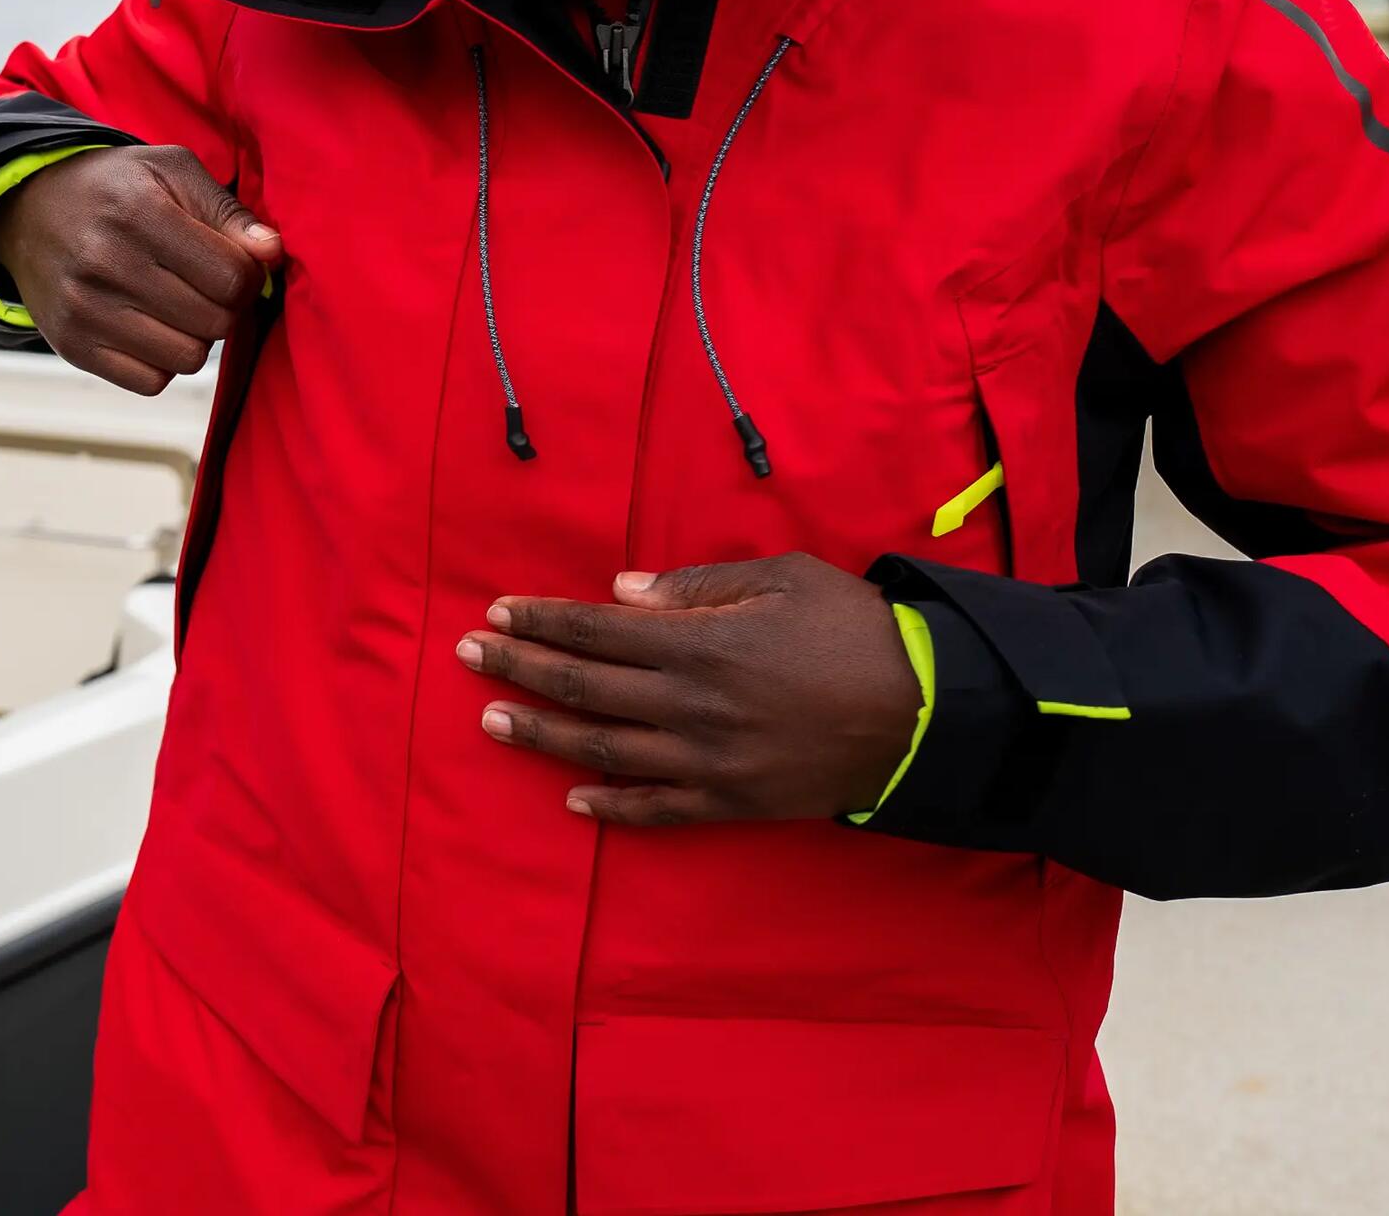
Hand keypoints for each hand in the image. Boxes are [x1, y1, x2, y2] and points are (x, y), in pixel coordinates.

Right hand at [0, 145, 283, 395]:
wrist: (28, 208)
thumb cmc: (117, 188)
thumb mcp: (172, 171)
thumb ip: (228, 211)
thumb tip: (271, 253)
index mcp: (140, 212)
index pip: (232, 277)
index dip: (248, 275)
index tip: (234, 263)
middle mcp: (106, 263)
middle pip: (216, 322)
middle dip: (225, 306)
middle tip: (206, 284)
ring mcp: (85, 310)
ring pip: (189, 358)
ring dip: (196, 336)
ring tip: (178, 303)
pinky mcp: (72, 346)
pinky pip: (151, 383)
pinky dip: (162, 362)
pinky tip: (151, 327)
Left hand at [456, 554, 921, 826]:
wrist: (921, 710)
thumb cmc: (851, 627)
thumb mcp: (780, 578)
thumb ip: (694, 588)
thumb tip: (620, 594)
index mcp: (700, 642)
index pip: (597, 629)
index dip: (542, 620)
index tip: (497, 612)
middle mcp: (690, 705)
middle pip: (586, 686)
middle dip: (520, 667)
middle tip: (467, 657)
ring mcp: (707, 761)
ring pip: (604, 748)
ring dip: (543, 733)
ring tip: (494, 719)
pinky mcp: (732, 802)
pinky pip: (657, 809)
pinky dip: (610, 804)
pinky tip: (572, 796)